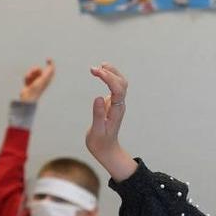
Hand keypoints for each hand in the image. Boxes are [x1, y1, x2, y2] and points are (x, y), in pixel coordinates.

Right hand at [20, 59, 55, 102]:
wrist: (29, 97)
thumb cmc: (37, 88)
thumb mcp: (44, 79)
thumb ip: (48, 72)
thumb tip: (52, 66)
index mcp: (47, 79)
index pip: (51, 70)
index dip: (50, 64)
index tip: (48, 59)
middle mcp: (42, 80)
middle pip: (39, 69)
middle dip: (35, 69)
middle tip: (34, 70)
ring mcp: (35, 81)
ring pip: (32, 72)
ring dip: (29, 74)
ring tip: (28, 78)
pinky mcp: (29, 83)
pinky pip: (27, 76)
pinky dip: (26, 78)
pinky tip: (26, 83)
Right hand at [87, 63, 136, 181]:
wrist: (107, 150)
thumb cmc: (100, 143)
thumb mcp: (97, 131)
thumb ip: (98, 114)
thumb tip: (98, 97)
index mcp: (116, 111)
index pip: (117, 89)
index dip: (108, 78)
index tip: (95, 71)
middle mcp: (119, 106)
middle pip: (122, 83)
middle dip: (110, 72)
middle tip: (93, 68)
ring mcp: (117, 104)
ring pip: (120, 84)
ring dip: (112, 73)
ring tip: (100, 65)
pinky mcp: (113, 104)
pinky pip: (115, 87)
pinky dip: (109, 78)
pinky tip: (101, 73)